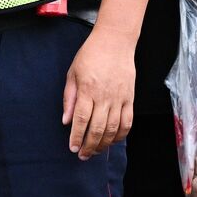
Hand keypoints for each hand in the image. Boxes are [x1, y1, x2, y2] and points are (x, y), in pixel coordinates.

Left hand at [62, 24, 135, 159]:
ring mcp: (120, 98)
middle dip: (89, 145)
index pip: (81, 120)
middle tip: (82, 155)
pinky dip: (121, 135)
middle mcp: (105, 96)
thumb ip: (69, 98)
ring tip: (95, 151)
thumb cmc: (91, 55)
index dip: (77, 137)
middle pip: (98, 128)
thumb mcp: (73, 73)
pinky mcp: (130, 98)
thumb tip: (66, 121)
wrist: (115, 41)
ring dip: (104, 143)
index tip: (73, 148)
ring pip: (114, 128)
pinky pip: (128, 122)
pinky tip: (112, 140)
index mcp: (88, 90)